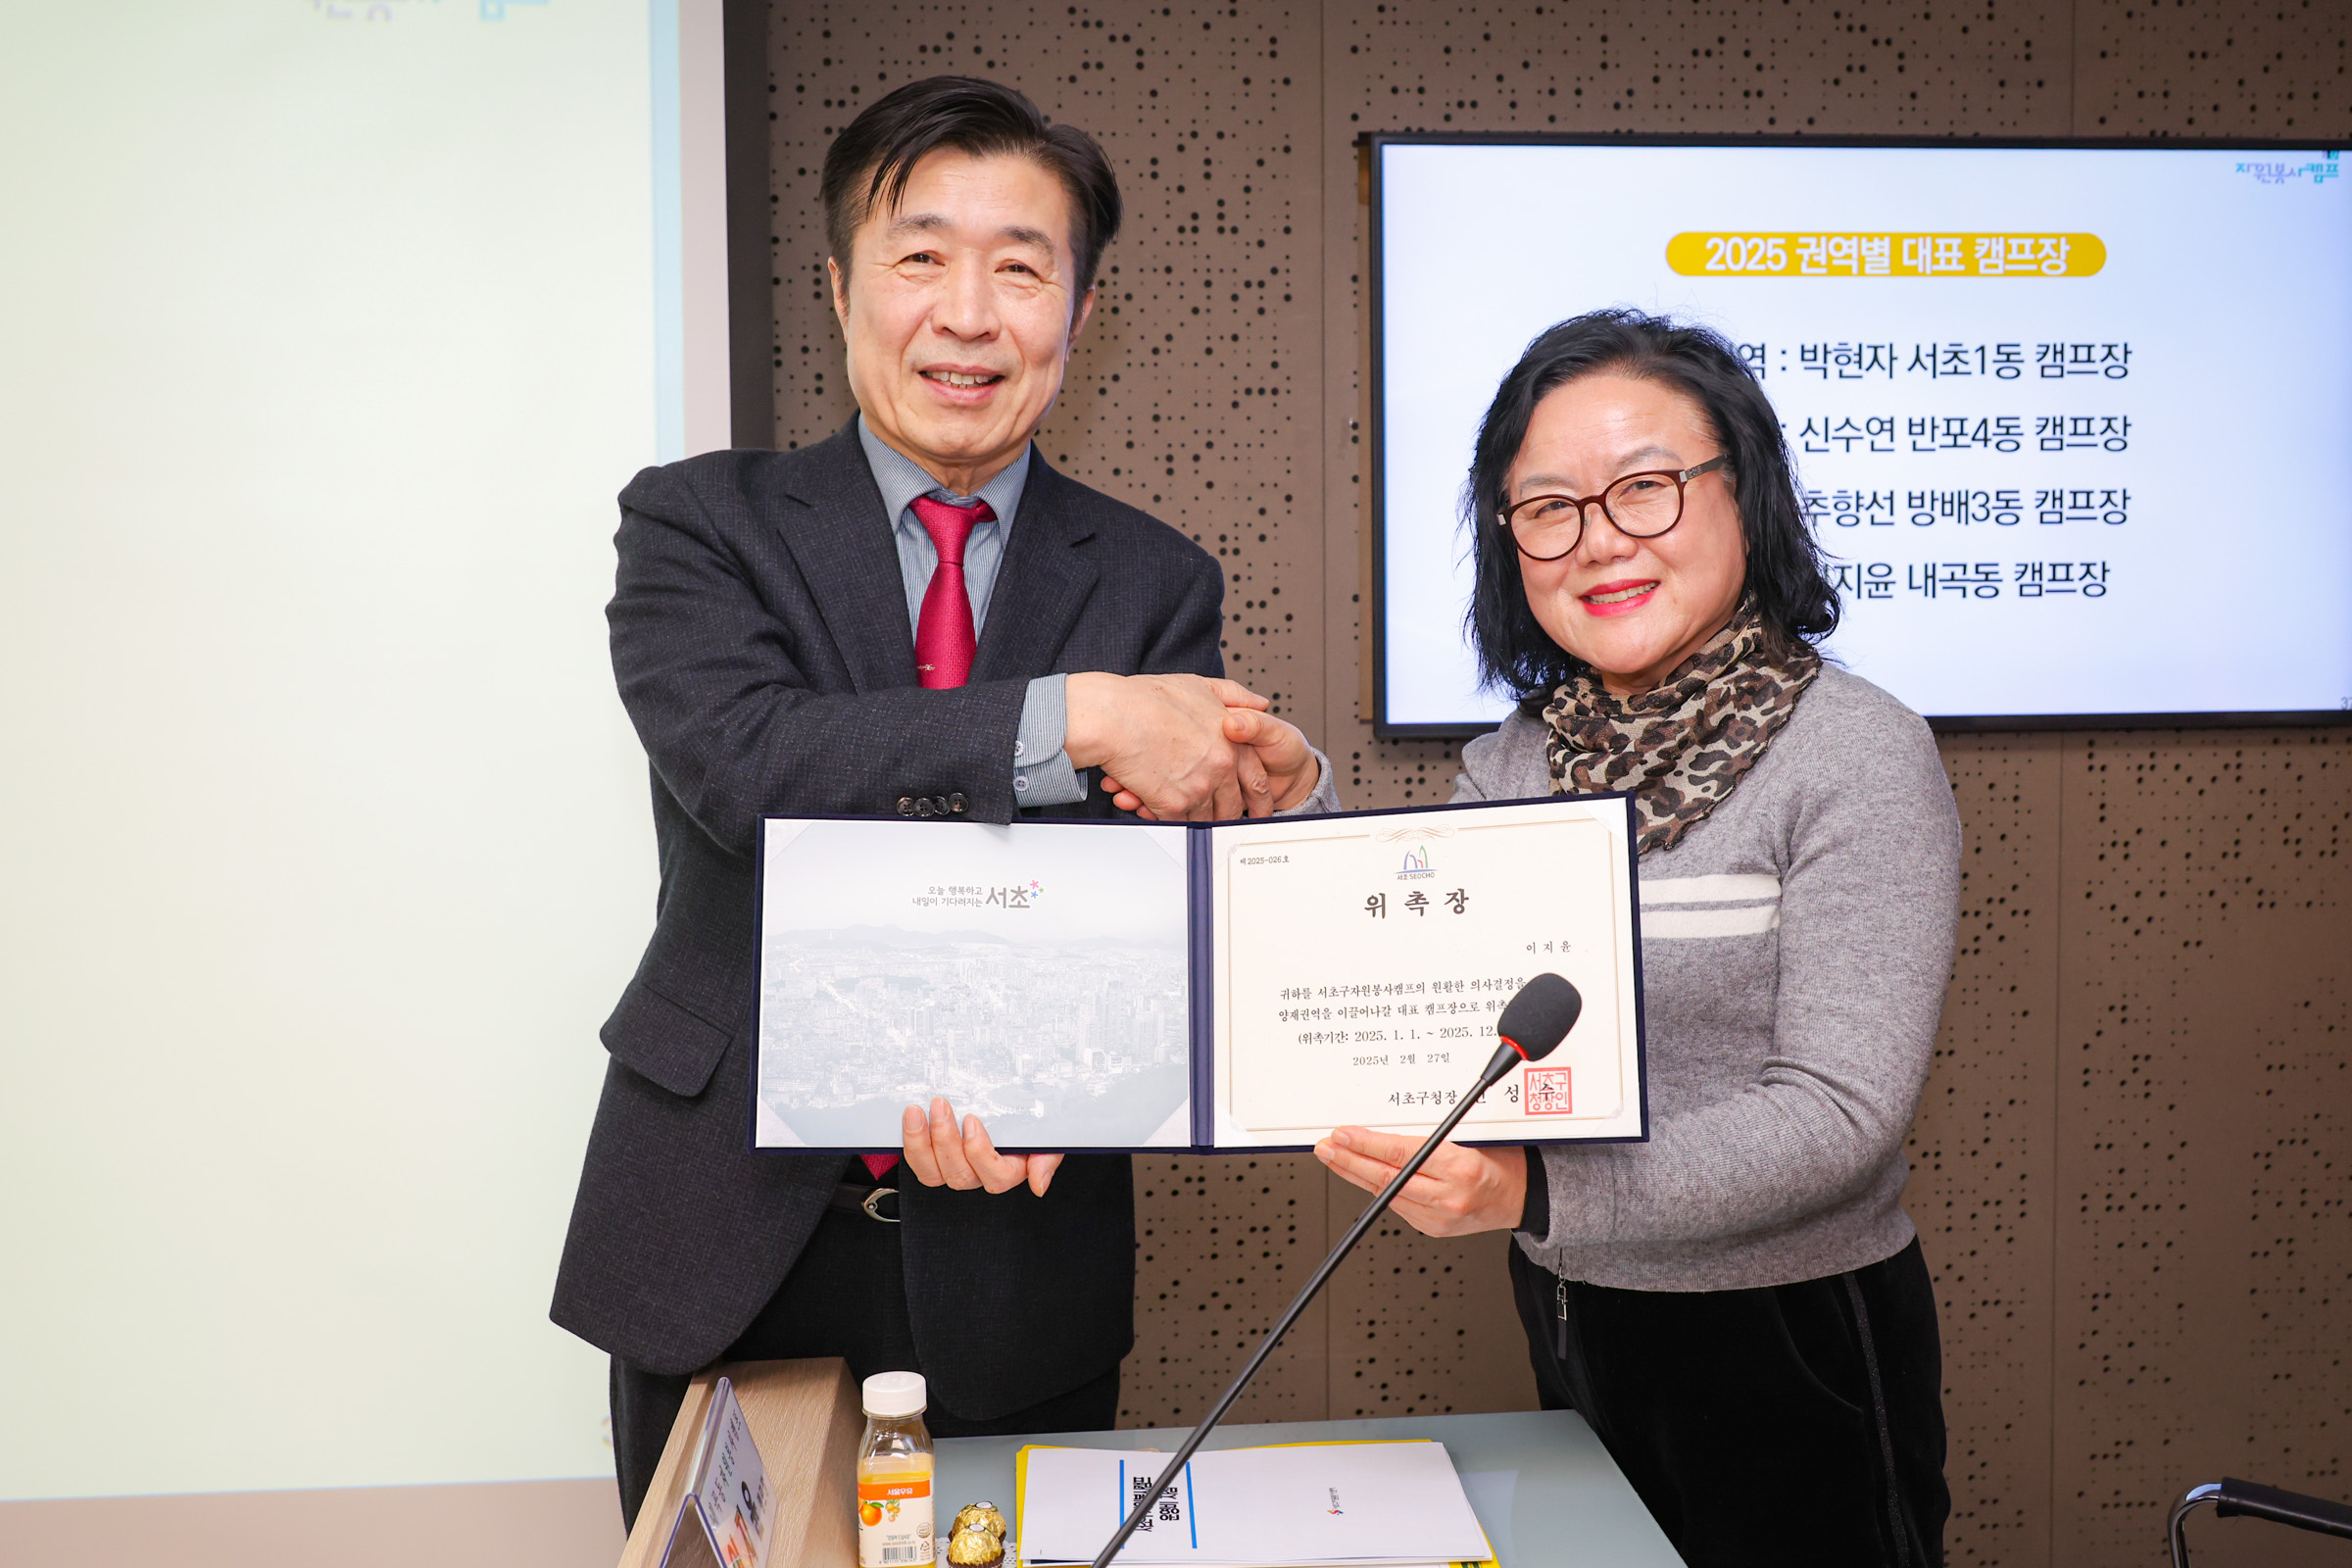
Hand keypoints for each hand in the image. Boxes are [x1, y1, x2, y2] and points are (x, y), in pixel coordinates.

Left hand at [899, 1096, 1062, 1196]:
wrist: (1013, 1101)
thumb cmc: (1030, 1119)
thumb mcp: (1047, 1134)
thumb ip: (1046, 1159)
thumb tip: (1039, 1186)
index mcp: (1009, 1170)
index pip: (996, 1177)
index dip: (980, 1153)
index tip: (973, 1120)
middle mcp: (980, 1174)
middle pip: (960, 1175)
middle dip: (945, 1139)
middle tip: (940, 1104)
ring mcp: (955, 1168)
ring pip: (933, 1174)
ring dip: (920, 1143)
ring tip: (916, 1112)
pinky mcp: (934, 1159)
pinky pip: (919, 1164)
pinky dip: (911, 1144)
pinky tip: (910, 1120)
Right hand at [1104, 706, 1317, 818]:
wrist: (1112, 715)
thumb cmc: (1146, 699)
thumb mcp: (1199, 686)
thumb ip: (1234, 695)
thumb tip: (1259, 702)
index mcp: (1231, 741)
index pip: (1257, 778)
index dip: (1258, 796)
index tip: (1256, 806)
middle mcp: (1220, 766)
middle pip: (1233, 805)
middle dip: (1228, 815)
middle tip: (1221, 821)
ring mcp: (1199, 787)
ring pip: (1207, 818)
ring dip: (1197, 819)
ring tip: (1185, 814)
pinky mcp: (1174, 804)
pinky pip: (1180, 823)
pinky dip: (1171, 821)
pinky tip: (1160, 811)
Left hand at [1312, 1126, 1525, 1237]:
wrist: (1524, 1196)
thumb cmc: (1503, 1161)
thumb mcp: (1472, 1134)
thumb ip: (1431, 1135)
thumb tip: (1385, 1130)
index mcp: (1460, 1166)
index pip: (1400, 1153)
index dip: (1366, 1144)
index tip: (1344, 1135)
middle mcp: (1449, 1196)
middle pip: (1386, 1177)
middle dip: (1349, 1161)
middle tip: (1326, 1148)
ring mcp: (1440, 1218)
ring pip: (1386, 1195)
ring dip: (1357, 1176)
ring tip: (1336, 1159)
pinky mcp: (1434, 1229)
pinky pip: (1397, 1207)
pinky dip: (1379, 1190)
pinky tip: (1364, 1177)